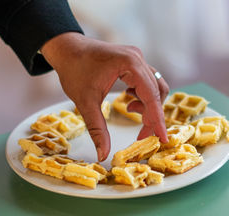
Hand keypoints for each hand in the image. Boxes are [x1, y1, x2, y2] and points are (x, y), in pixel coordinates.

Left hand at [41, 32, 168, 160]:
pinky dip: (142, 96)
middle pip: (156, 92)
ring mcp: (137, 58)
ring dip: (147, 105)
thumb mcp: (85, 103)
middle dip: (151, 116)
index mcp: (129, 64)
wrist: (66, 49)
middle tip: (142, 135)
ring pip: (154, 87)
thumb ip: (97, 130)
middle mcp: (138, 58)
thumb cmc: (73, 71)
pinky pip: (146, 82)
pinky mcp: (133, 62)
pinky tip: (128, 100)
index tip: (163, 138)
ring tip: (130, 110)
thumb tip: (103, 154)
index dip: (157, 119)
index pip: (151, 96)